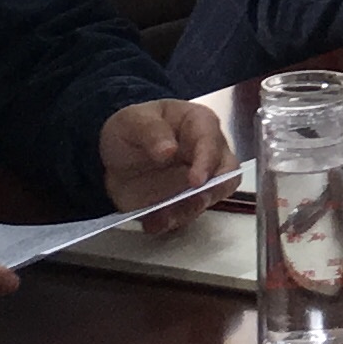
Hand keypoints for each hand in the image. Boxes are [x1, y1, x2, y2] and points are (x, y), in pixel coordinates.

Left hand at [99, 96, 238, 230]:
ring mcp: (199, 180)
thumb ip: (151, 131)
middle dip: (215, 190)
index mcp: (199, 123)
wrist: (114, 159)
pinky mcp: (187, 202)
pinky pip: (188, 215)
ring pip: (210, 198)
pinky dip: (173, 222)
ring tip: (162, 218)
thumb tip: (169, 150)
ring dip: (189, 211)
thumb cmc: (131, 128)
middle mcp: (207, 152)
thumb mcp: (133, 121)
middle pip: (228, 172)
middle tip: (194, 203)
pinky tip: (153, 222)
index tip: (195, 181)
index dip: (207, 161)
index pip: (212, 140)